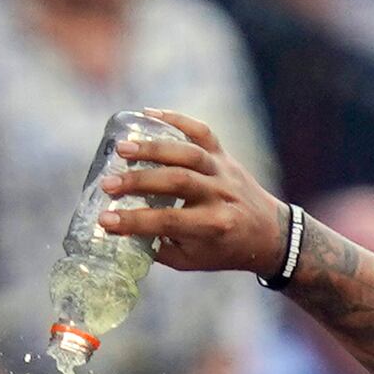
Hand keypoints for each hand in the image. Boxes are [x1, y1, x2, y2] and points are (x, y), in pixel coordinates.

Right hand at [97, 109, 294, 279]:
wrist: (269, 233)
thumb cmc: (223, 250)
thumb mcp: (191, 259)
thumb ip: (158, 246)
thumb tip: (120, 230)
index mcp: (213, 226)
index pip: (168, 222)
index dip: (134, 222)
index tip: (104, 221)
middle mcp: (220, 195)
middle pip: (177, 182)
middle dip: (139, 181)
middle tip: (108, 184)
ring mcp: (223, 171)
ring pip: (188, 153)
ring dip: (153, 148)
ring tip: (122, 148)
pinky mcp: (224, 154)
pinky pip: (201, 131)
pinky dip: (176, 119)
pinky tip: (148, 114)